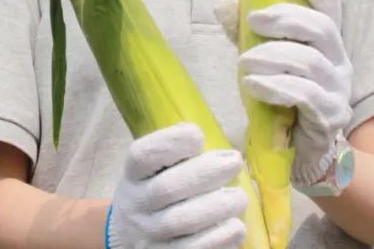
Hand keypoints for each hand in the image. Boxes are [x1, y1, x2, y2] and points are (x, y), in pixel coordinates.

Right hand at [107, 123, 247, 247]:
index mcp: (133, 174)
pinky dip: (218, 238)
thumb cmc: (157, 192)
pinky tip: (236, 226)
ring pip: (179, 222)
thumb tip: (212, 144)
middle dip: (204, 173)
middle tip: (234, 162)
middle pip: (165, 188)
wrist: (133, 235)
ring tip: (239, 198)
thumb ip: (179, 155)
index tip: (198, 135)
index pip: (142, 155)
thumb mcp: (156, 169)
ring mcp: (147, 235)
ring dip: (215, 207)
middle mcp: (134, 205)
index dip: (170, 143)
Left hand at [238, 0, 352, 186]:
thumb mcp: (262, 59)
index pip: (330, 4)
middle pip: (323, 28)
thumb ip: (245, 32)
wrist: (301, 153)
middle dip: (287, 19)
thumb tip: (223, 2)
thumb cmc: (282, 97)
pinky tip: (253, 86)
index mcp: (326, 42)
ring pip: (310, 62)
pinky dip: (276, 87)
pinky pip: (306, 95)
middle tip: (255, 20)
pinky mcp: (328, 118)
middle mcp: (338, 62)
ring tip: (244, 63)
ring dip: (272, 57)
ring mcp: (337, 90)